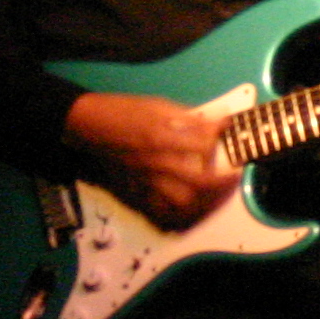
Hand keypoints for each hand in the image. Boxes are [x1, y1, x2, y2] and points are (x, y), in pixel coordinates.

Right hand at [63, 90, 234, 229]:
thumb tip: (219, 121)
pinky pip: (160, 212)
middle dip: (223, 181)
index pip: (204, 146)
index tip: (228, 134)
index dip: (221, 140)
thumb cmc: (121, 111)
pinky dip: (179, 213)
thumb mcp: (156, 104)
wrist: (85, 125)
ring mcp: (145, 181)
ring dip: (205, 201)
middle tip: (234, 176)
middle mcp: (156, 163)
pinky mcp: (135, 191)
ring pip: (183, 203)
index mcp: (161, 137)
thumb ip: (189, 117)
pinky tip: (191, 206)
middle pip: (200, 182)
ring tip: (217, 194)